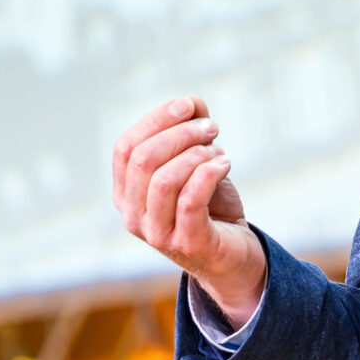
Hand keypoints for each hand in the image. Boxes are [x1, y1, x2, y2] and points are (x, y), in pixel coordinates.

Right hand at [111, 96, 266, 324]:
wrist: (233, 257)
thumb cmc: (210, 208)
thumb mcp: (196, 165)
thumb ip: (190, 132)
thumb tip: (192, 102)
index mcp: (126, 194)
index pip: (125, 147)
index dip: (156, 119)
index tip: (189, 105)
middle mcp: (133, 216)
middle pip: (143, 159)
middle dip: (180, 133)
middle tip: (211, 128)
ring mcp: (157, 233)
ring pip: (164, 179)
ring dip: (196, 153)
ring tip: (218, 149)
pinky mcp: (187, 243)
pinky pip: (190, 199)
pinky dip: (209, 172)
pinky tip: (225, 163)